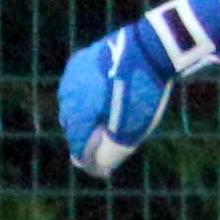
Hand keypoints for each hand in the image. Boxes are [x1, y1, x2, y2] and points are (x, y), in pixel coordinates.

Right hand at [60, 0, 219, 176]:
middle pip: (73, 127)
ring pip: (74, 105)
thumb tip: (99, 168)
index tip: (105, 171)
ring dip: (87, 116)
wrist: (151, 48)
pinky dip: (88, 96)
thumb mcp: (131, 130)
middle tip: (107, 146)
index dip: (91, 163)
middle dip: (88, 139)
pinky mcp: (82, 59)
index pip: (77, 148)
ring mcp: (72, 75)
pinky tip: (104, 98)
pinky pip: (80, 85)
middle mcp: (67, 95)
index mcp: (76, 114)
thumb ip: (111, 153)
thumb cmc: (143, 92)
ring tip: (107, 121)